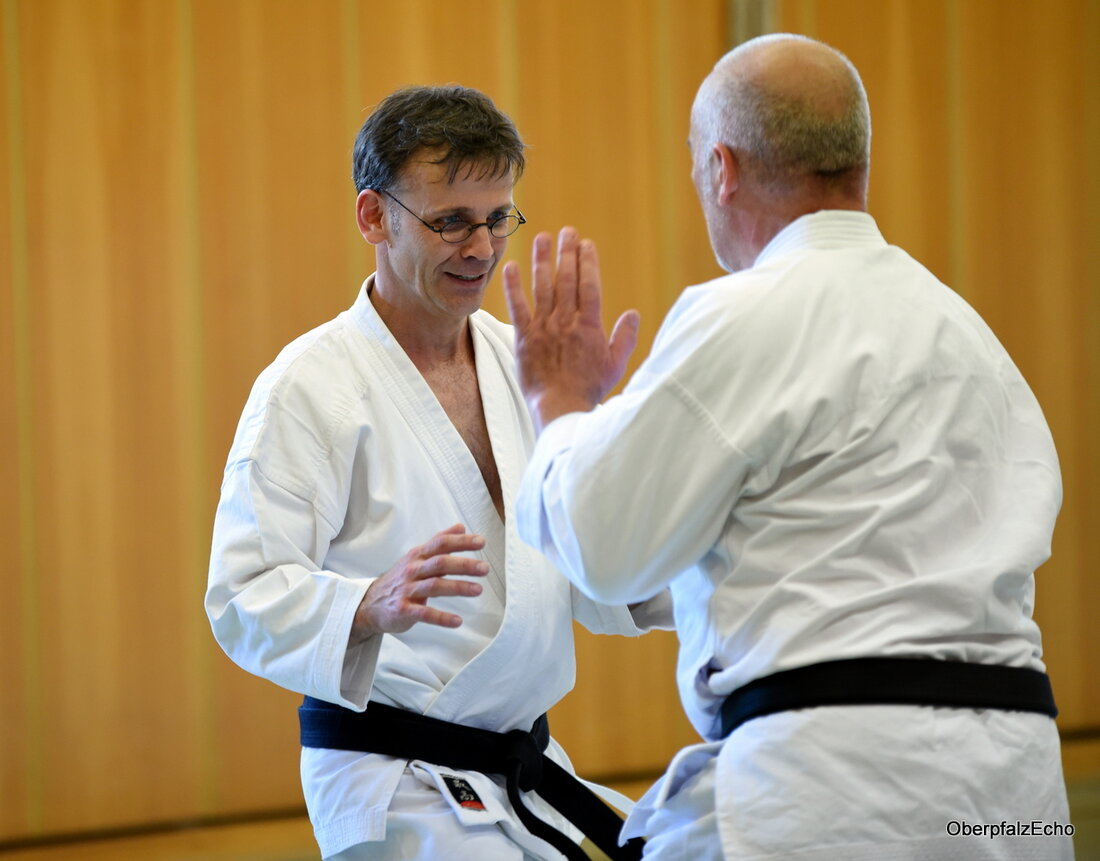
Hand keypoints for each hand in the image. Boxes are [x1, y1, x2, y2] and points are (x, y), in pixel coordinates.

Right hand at [350, 524, 487, 643]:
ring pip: (434, 586)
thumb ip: (439, 542)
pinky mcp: (403, 610)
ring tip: (478, 590)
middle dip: (464, 565)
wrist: (369, 604)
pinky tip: (457, 621)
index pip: (441, 544)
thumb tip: (460, 527)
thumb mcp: (417, 557)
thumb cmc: (400, 579)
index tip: (481, 541)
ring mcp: (407, 590)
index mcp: (418, 556)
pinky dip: (441, 617)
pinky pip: (424, 613)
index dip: (461, 542)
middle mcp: (413, 570)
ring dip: (457, 588)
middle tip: (484, 568)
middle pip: (440, 563)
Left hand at [503, 227, 639, 432]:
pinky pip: (517, 307)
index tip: (586, 244)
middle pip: (566, 279)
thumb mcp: (616, 365)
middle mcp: (566, 322)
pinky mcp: (524, 338)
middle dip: (567, 252)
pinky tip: (509, 266)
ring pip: (542, 287)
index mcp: (589, 326)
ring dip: (541, 260)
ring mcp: (544, 328)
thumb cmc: (589, 390)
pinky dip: (512, 286)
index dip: (587, 262)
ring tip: (541, 238)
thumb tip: (633, 313)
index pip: (589, 285)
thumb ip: (624, 338)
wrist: (561, 409)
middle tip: (567, 231)